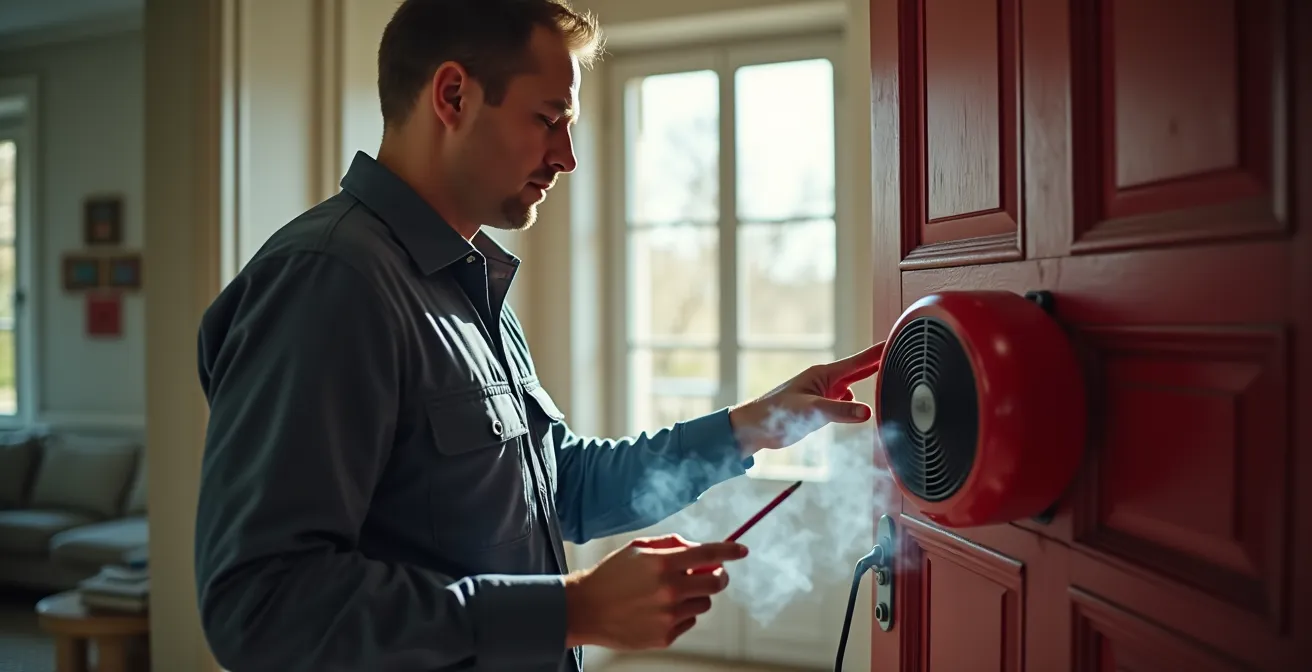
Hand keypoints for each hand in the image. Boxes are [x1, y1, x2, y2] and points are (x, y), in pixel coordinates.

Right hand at [563, 534, 747, 649]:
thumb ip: (670, 544)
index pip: (708, 554)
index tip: (741, 550)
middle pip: (715, 582)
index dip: (729, 551)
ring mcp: (668, 616)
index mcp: (662, 564)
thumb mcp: (637, 548)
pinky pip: (688, 622)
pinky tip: (658, 611)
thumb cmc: (611, 575)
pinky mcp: (665, 636)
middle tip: (712, 573)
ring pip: (703, 603)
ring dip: (695, 595)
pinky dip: (681, 615)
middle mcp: (669, 590)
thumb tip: (697, 549)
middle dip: (718, 576)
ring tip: (671, 594)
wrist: (585, 609)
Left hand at [729, 341, 885, 455]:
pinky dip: (856, 405)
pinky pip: (845, 404)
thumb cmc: (776, 413)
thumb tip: (867, 412)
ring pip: (854, 388)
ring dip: (869, 386)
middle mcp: (827, 382)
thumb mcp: (811, 411)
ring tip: (889, 381)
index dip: (880, 352)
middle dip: (880, 365)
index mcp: (825, 374)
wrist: (755, 427)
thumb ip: (839, 411)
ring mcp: (824, 395)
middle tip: (903, 357)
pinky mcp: (821, 409)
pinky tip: (862, 410)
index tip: (898, 341)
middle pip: (860, 371)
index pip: (860, 361)